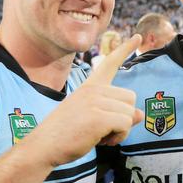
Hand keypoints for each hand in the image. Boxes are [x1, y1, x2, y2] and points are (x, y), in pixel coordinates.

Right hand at [26, 35, 144, 166]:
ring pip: (130, 113)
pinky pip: (126, 124)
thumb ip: (115, 112)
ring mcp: (95, 102)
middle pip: (130, 97)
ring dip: (121, 130)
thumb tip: (139, 114)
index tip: (138, 36)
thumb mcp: (92, 118)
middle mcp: (93, 90)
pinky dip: (119, 137)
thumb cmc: (66, 134)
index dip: (126, 49)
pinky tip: (102, 141)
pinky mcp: (98, 117)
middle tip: (104, 129)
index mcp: (90, 86)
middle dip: (124, 116)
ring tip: (100, 136)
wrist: (43, 146)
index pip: (110, 63)